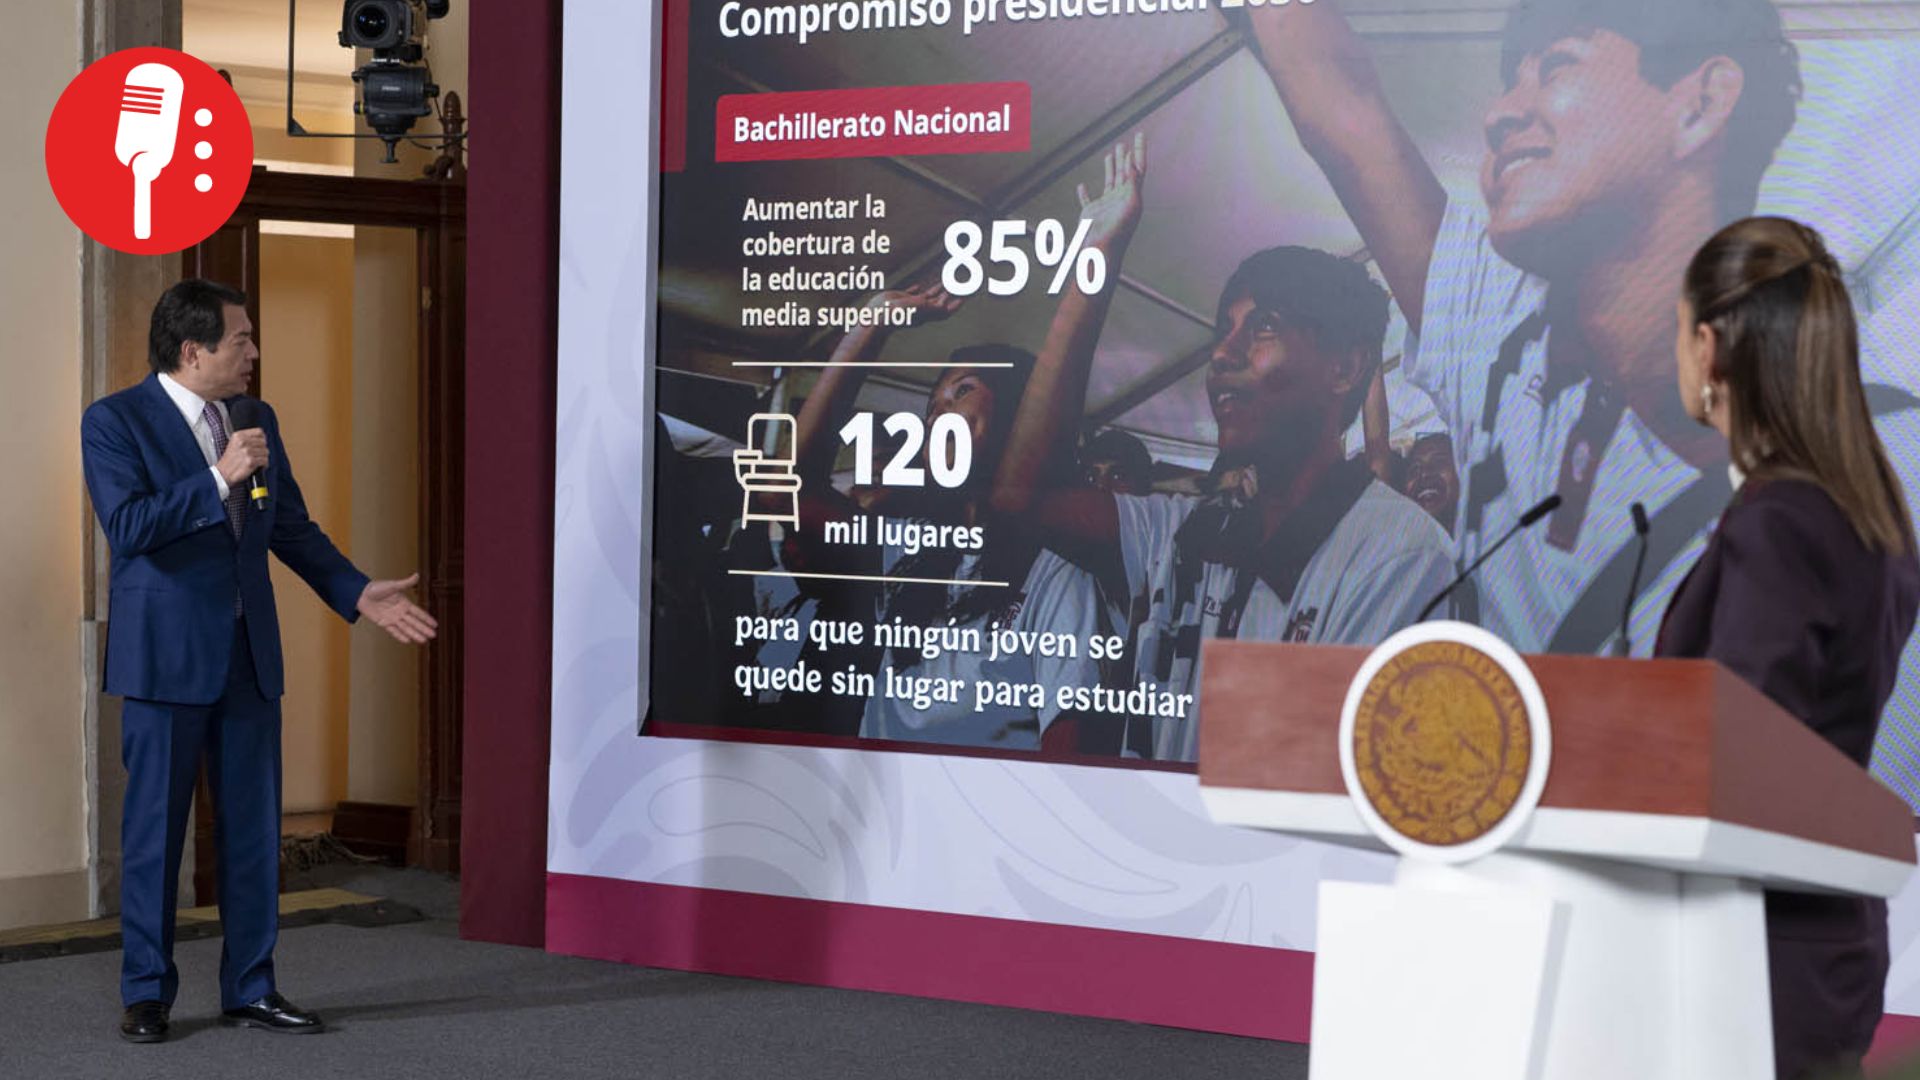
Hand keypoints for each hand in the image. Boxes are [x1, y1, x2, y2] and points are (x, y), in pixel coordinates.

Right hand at [216, 429, 268, 487]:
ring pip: (266, 451)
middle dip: (262, 449)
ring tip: (257, 460)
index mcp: (238, 436)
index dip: (262, 438)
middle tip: (258, 454)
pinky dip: (264, 464)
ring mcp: (247, 451)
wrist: (223, 473)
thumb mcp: (234, 443)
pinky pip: (265, 460)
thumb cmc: (230, 460)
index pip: (259, 432)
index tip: (261, 443)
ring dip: (263, 457)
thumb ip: (246, 438)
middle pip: (263, 442)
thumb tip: (261, 438)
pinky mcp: (251, 461)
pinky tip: (258, 465)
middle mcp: (243, 442)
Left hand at [356, 573, 438, 644]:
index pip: (418, 612)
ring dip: (415, 634)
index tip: (435, 624)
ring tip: (424, 640)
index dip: (427, 619)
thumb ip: (406, 583)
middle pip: (414, 622)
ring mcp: (392, 618)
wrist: (361, 594)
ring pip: (406, 628)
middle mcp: (400, 612)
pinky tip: (408, 641)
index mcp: (404, 603)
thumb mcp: (392, 585)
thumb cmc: (377, 588)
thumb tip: (417, 575)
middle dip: (424, 629)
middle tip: (433, 635)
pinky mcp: (384, 623)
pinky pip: (393, 631)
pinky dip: (400, 636)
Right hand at [866, 283, 963, 322]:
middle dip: (949, 294)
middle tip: (958, 285)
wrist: (878, 316)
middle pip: (939, 301)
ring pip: (926, 296)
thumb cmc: (897, 315)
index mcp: (926, 312)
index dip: (957, 303)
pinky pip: (911, 293)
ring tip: (944, 281)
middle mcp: (920, 308)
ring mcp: (910, 303)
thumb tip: (944, 305)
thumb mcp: (916, 308)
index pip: (946, 309)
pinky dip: (917, 289)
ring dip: (936, 289)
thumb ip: (931, 306)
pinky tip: (920, 285)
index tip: (966, 296)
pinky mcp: (900, 298)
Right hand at [1075, 132, 1146, 254]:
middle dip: (1125, 156)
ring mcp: (1106, 207)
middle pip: (1125, 172)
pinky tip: (1081, 186)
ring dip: (1110, 167)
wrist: (1101, 252)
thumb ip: (1132, 183)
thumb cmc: (1118, 231)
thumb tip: (1133, 164)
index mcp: (1133, 196)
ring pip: (1109, 182)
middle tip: (1124, 142)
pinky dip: (1084, 193)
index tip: (1140, 134)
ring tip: (1111, 154)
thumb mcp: (1130, 204)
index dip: (1139, 151)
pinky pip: (1087, 200)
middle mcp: (1121, 200)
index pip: (1138, 168)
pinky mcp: (1091, 215)